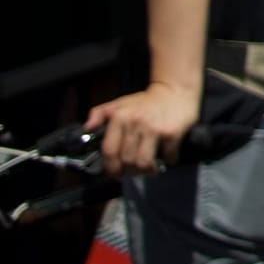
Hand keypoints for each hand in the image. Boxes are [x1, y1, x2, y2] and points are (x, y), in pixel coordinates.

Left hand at [84, 83, 199, 177]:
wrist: (175, 89)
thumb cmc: (146, 101)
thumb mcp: (119, 103)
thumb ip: (99, 113)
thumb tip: (87, 128)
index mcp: (120, 117)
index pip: (109, 151)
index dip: (110, 168)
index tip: (115, 173)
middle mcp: (135, 123)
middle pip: (127, 160)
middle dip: (130, 171)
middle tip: (135, 170)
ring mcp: (155, 129)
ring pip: (144, 163)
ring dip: (147, 170)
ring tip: (150, 168)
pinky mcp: (172, 133)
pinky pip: (167, 157)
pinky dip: (167, 160)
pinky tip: (166, 155)